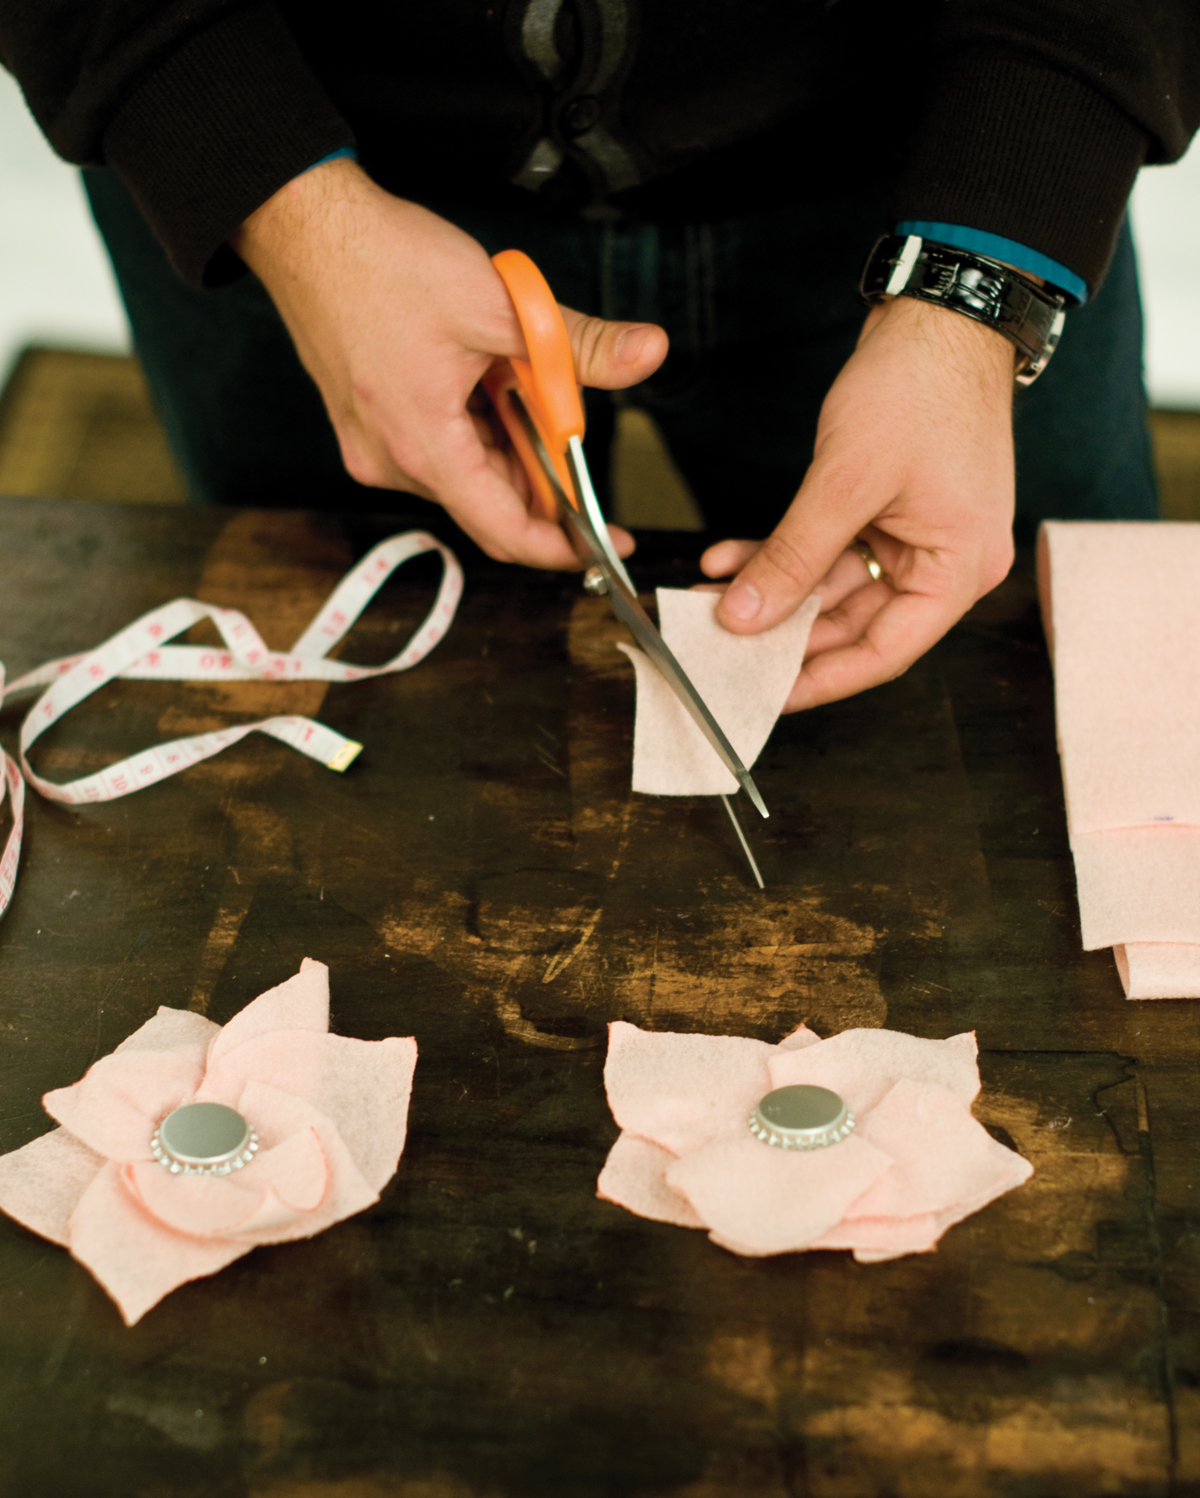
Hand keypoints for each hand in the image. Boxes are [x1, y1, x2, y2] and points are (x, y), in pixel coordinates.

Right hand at [230, 159, 667, 566]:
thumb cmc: (383, 262)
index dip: (564, 546)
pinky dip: (478, 432)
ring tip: (527, 390)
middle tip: (580, 447)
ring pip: (466, 476)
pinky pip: (437, 452)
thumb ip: (580, 343)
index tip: (607, 546)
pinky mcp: (366, 428)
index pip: (505, 530)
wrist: (304, 227)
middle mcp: (390, 462)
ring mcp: (374, 448)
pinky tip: (491, 387)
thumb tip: (649, 352)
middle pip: (489, 504)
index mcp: (421, 445)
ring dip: (511, 450)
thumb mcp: (500, 305)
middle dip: (544, 484)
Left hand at [700, 294, 1015, 709]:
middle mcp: (943, 563)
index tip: (763, 696)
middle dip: (782, 633)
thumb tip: (744, 619)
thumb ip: (794, 559)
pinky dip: (781, 553)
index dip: (819, 679)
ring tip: (710, 597)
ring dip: (772, 590)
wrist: (939, 312)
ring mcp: (916, 536)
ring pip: (832, 587)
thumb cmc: (918, 389)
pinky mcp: (888, 510)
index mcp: (958, 571)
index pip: (883, 653)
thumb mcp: (846, 483)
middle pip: (854, 625)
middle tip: (720, 648)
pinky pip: (829, 549)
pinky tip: (728, 557)